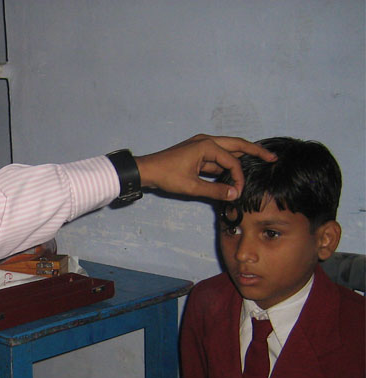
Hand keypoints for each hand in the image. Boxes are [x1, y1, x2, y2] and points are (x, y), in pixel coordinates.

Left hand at [135, 134, 276, 200]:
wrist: (146, 171)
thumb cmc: (166, 176)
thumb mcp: (191, 186)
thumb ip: (215, 190)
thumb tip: (235, 194)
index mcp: (207, 146)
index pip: (232, 161)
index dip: (238, 177)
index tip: (239, 192)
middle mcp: (206, 141)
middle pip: (237, 144)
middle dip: (255, 151)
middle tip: (272, 157)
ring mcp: (201, 145)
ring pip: (228, 149)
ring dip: (243, 155)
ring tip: (261, 159)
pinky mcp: (197, 152)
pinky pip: (217, 156)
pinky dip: (227, 162)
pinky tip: (235, 170)